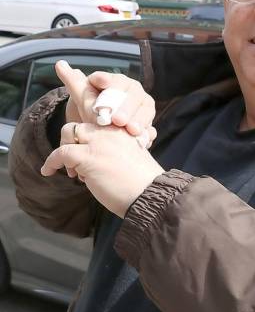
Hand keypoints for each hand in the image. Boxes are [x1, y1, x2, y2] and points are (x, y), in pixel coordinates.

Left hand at [42, 122, 164, 217]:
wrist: (149, 194)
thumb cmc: (142, 181)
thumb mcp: (131, 156)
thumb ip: (114, 148)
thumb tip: (91, 155)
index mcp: (123, 128)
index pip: (96, 118)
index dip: (85, 128)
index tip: (80, 138)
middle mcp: (111, 130)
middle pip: (80, 124)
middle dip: (71, 140)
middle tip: (73, 161)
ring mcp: (99, 141)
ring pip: (69, 132)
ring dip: (64, 150)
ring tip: (70, 170)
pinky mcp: (88, 156)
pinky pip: (61, 153)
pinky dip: (51, 162)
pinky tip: (48, 171)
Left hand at [55, 60, 156, 136]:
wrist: (108, 131)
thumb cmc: (96, 111)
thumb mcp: (85, 98)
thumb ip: (75, 82)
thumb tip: (59, 64)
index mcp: (119, 82)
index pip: (113, 79)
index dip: (105, 81)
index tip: (98, 82)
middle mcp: (135, 92)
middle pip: (132, 96)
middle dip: (125, 107)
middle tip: (117, 119)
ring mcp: (145, 107)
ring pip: (145, 111)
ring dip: (139, 120)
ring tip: (131, 130)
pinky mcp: (150, 124)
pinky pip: (151, 127)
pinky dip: (147, 133)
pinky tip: (142, 139)